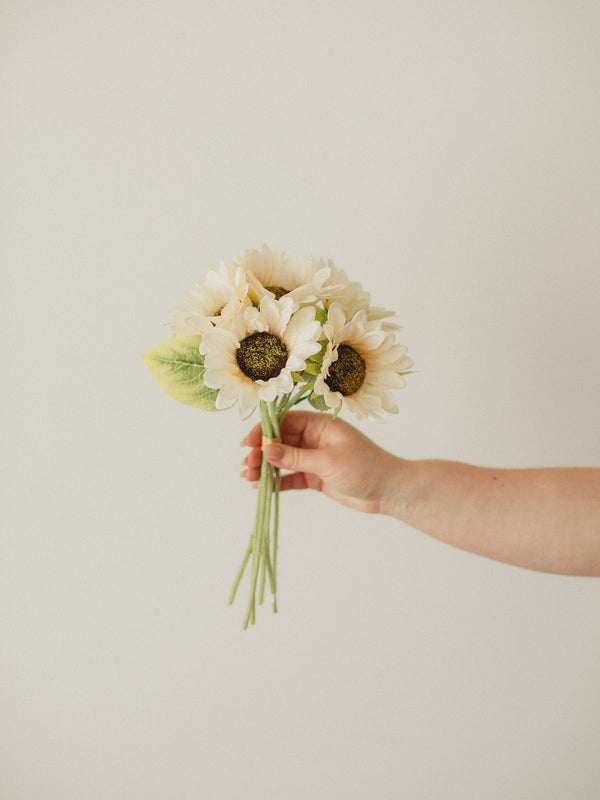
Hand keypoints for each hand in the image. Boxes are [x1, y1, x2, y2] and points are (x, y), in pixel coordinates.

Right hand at [241, 410, 399, 513]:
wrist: (390, 491)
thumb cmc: (366, 468)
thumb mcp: (328, 461)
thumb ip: (296, 457)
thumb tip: (267, 450)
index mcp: (321, 425)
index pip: (286, 421)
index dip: (265, 431)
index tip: (248, 444)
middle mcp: (316, 439)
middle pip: (281, 441)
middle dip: (262, 452)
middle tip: (247, 465)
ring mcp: (316, 458)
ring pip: (283, 460)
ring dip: (266, 467)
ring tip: (248, 477)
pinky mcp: (317, 477)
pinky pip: (292, 477)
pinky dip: (277, 481)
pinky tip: (262, 487)